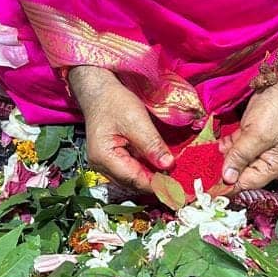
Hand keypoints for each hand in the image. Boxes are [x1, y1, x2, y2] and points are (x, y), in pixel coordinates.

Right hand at [70, 66, 173, 191]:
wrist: (99, 90)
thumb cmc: (114, 102)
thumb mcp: (136, 120)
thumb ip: (152, 144)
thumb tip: (168, 165)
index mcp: (104, 158)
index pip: (135, 179)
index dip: (157, 184)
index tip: (177, 187)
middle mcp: (101, 166)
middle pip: (133, 182)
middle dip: (155, 181)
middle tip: (178, 180)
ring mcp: (104, 164)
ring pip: (132, 178)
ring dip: (151, 176)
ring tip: (171, 173)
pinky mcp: (110, 159)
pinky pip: (130, 169)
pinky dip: (144, 168)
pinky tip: (158, 163)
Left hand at [219, 78, 277, 192]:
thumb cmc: (276, 112)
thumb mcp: (257, 135)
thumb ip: (240, 156)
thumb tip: (227, 179)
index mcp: (272, 167)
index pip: (246, 183)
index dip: (228, 184)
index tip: (209, 185)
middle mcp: (264, 160)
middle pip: (240, 172)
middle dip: (225, 168)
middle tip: (205, 166)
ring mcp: (257, 147)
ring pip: (236, 159)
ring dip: (225, 155)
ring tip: (214, 151)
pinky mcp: (251, 135)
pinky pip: (236, 146)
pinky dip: (228, 145)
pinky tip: (221, 142)